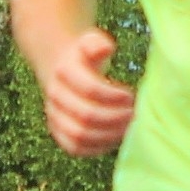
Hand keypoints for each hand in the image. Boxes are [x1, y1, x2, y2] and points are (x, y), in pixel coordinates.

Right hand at [38, 23, 136, 158]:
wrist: (62, 72)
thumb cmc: (85, 58)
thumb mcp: (91, 42)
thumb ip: (98, 44)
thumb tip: (106, 49)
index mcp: (64, 71)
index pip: (90, 89)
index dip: (114, 96)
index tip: (131, 96)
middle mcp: (55, 96)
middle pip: (85, 115)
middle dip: (115, 117)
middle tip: (134, 114)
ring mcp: (55, 117)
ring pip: (79, 135)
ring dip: (108, 135)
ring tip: (128, 127)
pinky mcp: (60, 134)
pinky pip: (76, 148)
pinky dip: (98, 147)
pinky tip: (115, 138)